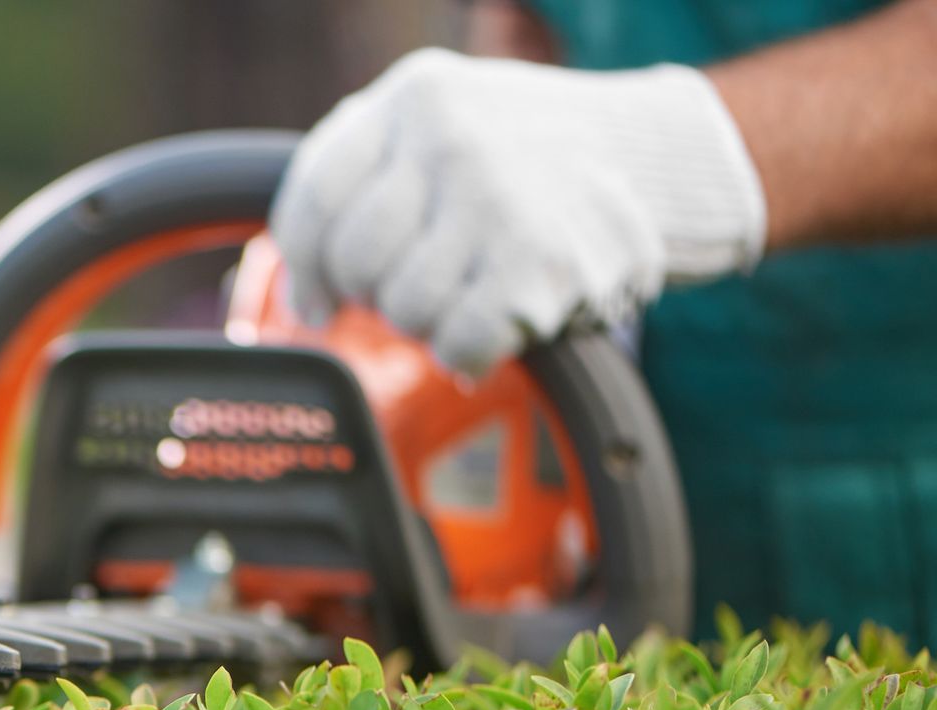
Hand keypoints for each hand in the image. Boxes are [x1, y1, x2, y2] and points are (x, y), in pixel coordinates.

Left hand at [270, 48, 766, 375]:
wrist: (665, 162)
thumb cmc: (534, 162)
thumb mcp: (445, 127)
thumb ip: (368, 181)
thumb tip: (304, 296)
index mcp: (414, 96)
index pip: (314, 197)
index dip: (307, 263)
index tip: (323, 298)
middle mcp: (450, 136)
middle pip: (356, 262)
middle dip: (381, 292)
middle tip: (430, 285)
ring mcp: (496, 197)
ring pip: (403, 308)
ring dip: (433, 321)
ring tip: (477, 289)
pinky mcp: (539, 262)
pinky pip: (456, 344)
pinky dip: (472, 352)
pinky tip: (501, 321)